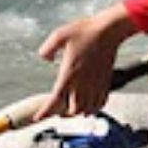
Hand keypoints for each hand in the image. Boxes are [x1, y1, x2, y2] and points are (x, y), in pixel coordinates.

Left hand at [35, 3, 138, 120]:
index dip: (45, 112)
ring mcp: (95, 84)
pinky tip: (89, 105)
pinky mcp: (105, 82)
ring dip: (78, 112)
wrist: (109, 30)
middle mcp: (83, 83)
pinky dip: (94, 109)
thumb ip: (47, 49)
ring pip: (87, 110)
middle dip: (63, 114)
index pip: (54, 100)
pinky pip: (100, 103)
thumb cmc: (86, 31)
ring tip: (72, 109)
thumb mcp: (59, 35)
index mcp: (69, 74)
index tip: (38, 117)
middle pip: (72, 111)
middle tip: (57, 111)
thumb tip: (45, 58)